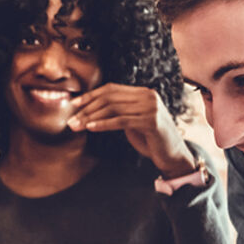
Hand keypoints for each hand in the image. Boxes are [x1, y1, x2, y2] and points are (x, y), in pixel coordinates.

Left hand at [66, 83, 194, 176]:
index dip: (91, 95)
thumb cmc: (151, 140)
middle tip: (70, 120)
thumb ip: (119, 112)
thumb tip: (90, 110)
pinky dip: (103, 124)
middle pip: (110, 98)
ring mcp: (151, 107)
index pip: (111, 89)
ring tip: (76, 126)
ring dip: (90, 118)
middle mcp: (148, 96)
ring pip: (113, 109)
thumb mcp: (133, 121)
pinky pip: (121, 121)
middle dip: (87, 109)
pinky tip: (90, 128)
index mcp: (143, 92)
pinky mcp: (151, 121)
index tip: (73, 104)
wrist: (173, 155)